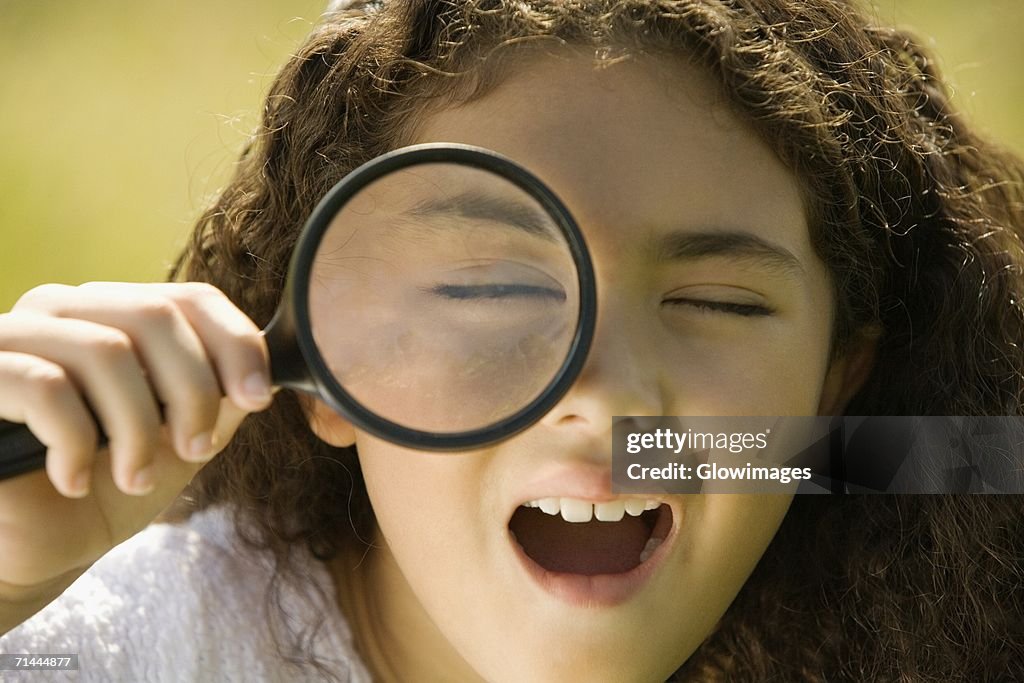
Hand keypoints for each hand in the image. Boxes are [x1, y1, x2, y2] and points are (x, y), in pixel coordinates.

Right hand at [0, 282, 271, 602]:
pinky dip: (75, 442)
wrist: (27, 549)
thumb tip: (263, 375)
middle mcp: (63, 311)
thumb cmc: (102, 489)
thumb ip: (218, 400)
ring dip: (138, 427)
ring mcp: (12, 337)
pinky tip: (74, 482)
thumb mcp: (178, 443)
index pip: (190, 298)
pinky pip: (45, 387)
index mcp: (116, 317)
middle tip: (196, 450)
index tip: (259, 397)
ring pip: (107, 352)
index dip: (236, 342)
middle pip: (156, 315)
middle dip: (194, 390)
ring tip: (136, 477)